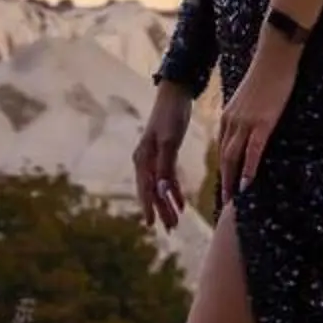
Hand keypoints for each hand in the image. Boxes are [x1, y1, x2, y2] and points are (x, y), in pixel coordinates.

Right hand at [134, 86, 192, 231]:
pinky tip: (181, 202)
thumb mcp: (169, 141)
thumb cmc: (170, 115)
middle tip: (170, 228)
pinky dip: (174, 190)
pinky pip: (168, 177)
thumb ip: (165, 166)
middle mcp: (145, 160)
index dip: (149, 206)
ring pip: (160, 186)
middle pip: (152, 190)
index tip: (152, 224)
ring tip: (175, 221)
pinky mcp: (165, 154)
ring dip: (167, 203)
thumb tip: (161, 190)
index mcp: (142, 158)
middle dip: (161, 209)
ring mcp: (154, 157)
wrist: (176, 94)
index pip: (145, 188)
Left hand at [217, 37, 300, 203]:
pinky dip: (249, 168)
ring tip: (233, 199)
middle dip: (223, 182)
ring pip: (234, 157)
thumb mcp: (250, 99)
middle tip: (226, 201)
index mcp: (229, 116)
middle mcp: (232, 121)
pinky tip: (248, 183)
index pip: (222, 148)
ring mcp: (247, 122)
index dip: (223, 170)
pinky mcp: (263, 122)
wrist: (275, 55)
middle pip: (224, 158)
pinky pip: (253, 150)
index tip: (225, 185)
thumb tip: (249, 130)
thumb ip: (246, 115)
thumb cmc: (267, 75)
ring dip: (232, 181)